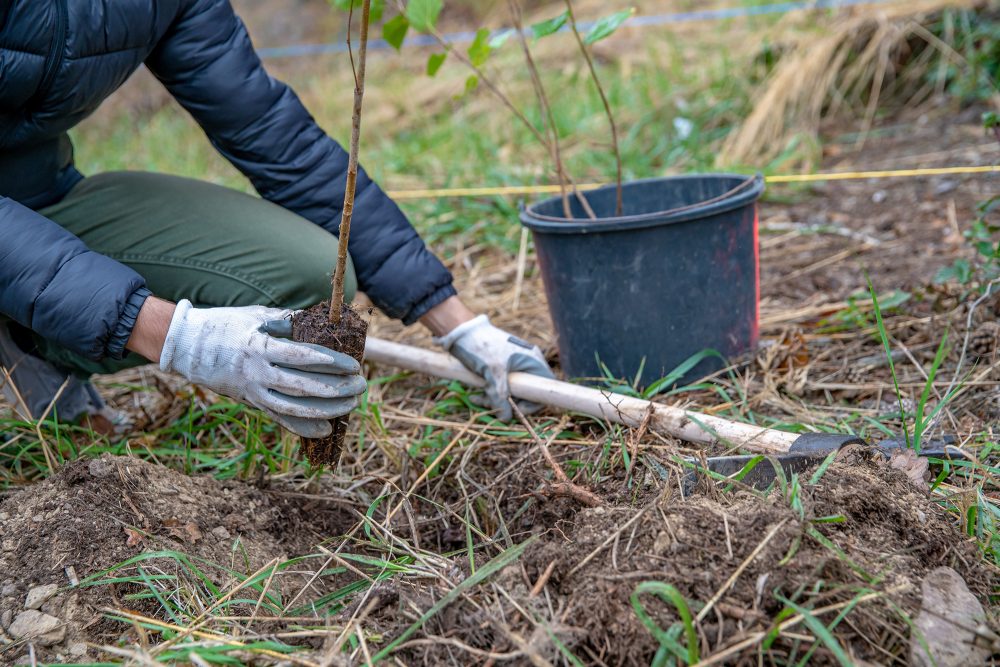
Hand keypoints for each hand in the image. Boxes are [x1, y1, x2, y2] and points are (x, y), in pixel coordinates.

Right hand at [159, 300, 366, 437]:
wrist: (186, 346)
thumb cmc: (225, 324)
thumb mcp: (256, 315)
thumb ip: (289, 320)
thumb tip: (320, 321)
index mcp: (260, 347)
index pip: (303, 357)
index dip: (332, 362)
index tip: (354, 365)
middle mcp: (257, 373)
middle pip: (303, 387)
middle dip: (336, 389)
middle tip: (360, 387)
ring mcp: (252, 392)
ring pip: (293, 408)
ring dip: (326, 410)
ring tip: (350, 407)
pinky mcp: (249, 402)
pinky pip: (278, 418)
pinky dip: (302, 427)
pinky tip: (325, 430)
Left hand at [434, 315, 552, 420]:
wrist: (460, 330)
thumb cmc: (481, 346)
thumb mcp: (492, 372)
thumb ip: (500, 396)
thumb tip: (506, 419)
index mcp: (532, 360)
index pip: (544, 387)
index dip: (534, 402)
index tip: (517, 409)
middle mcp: (526, 364)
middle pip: (526, 392)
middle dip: (509, 403)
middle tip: (493, 407)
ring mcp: (512, 366)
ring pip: (510, 392)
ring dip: (495, 400)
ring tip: (477, 399)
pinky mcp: (499, 369)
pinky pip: (499, 387)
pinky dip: (489, 393)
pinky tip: (474, 396)